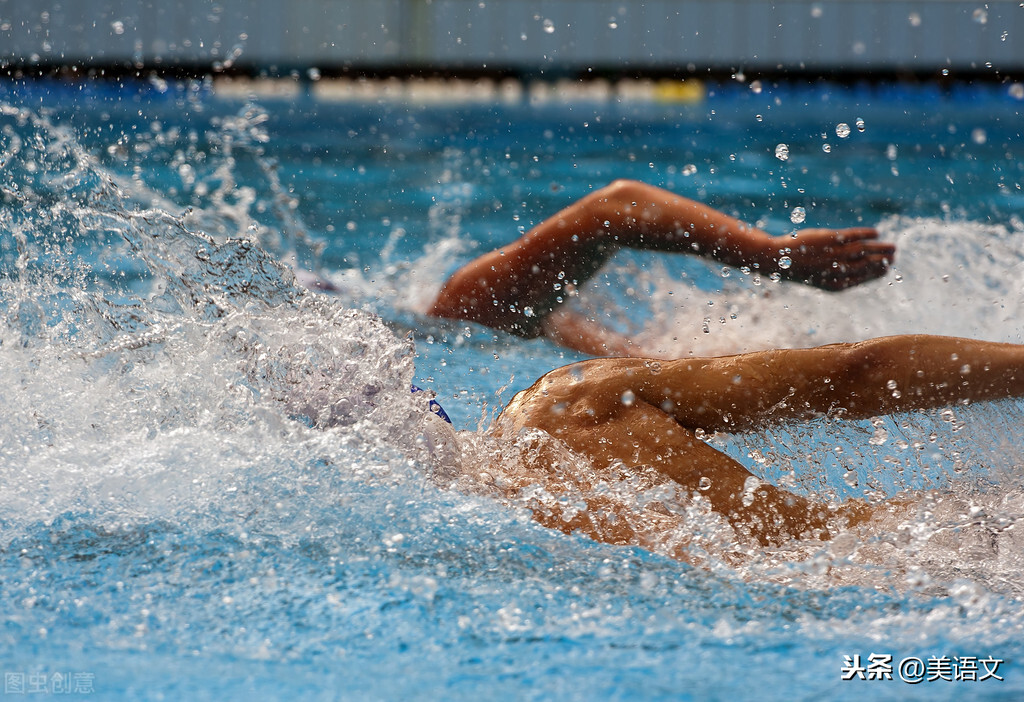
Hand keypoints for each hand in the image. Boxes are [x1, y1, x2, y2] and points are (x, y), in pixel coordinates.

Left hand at [776, 227, 894, 290]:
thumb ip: (838, 275)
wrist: (777, 259)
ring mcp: (833, 254)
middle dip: (881, 260)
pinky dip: (866, 233)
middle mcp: (836, 270)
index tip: (887, 269)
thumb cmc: (799, 268)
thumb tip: (857, 269)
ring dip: (879, 248)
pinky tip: (876, 232)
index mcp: (833, 285)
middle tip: (894, 255)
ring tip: (891, 246)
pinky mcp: (829, 238)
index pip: (861, 279)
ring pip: (862, 251)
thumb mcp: (819, 277)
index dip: (875, 274)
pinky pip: (853, 235)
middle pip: (865, 265)